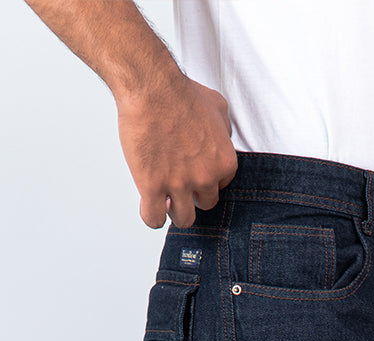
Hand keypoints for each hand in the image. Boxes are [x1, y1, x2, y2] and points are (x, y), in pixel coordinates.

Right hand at [116, 71, 236, 228]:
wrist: (151, 87)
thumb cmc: (181, 93)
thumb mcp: (218, 106)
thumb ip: (224, 130)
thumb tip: (222, 139)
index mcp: (224, 162)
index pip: (221, 187)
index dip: (206, 181)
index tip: (194, 173)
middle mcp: (206, 177)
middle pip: (205, 204)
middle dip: (192, 196)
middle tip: (178, 182)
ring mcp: (179, 185)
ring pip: (183, 219)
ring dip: (174, 211)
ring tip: (164, 198)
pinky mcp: (153, 187)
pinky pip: (154, 219)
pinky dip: (151, 216)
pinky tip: (148, 204)